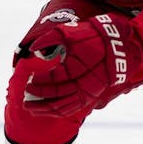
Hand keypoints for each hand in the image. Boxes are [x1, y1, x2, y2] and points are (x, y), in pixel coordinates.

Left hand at [24, 13, 141, 117]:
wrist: (118, 46)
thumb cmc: (92, 36)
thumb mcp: (71, 32)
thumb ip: (49, 39)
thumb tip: (32, 49)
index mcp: (77, 67)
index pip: (53, 78)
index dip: (40, 80)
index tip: (29, 78)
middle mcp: (83, 83)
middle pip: (56, 96)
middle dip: (38, 96)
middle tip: (24, 95)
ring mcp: (88, 92)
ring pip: (63, 107)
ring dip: (45, 109)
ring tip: (31, 108)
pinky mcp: (91, 97)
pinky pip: (72, 109)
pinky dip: (58, 112)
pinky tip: (47, 111)